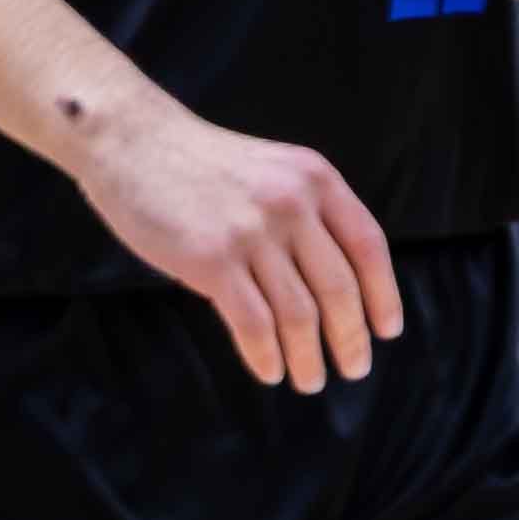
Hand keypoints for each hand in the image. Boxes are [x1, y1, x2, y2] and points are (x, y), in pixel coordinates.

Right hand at [72, 95, 404, 390]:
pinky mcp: (211, 259)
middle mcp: (291, 203)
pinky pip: (254, 323)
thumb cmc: (201, 165)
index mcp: (315, 179)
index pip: (368, 247)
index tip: (386, 331)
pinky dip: (267, 356)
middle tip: (353, 369)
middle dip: (351, 339)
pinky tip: (270, 372)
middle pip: (340, 289)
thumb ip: (307, 213)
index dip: (384, 295)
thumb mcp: (273, 170)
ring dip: (308, 358)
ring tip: (309, 379)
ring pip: (300, 314)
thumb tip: (338, 287)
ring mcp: (251, 232)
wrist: (132, 140)